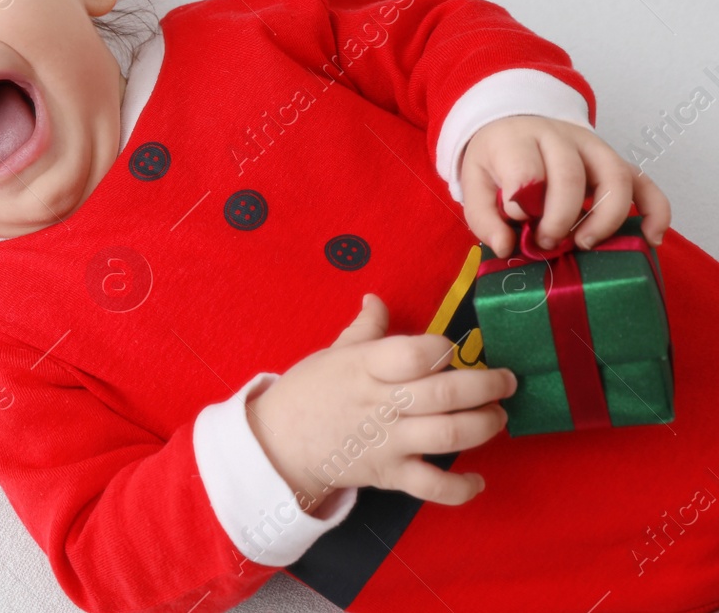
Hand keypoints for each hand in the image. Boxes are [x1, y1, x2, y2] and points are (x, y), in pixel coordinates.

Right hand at [246, 295, 514, 509]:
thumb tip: (377, 297)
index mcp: (367, 366)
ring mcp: (388, 442)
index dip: (442, 349)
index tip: (452, 349)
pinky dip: (461, 488)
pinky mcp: (390, 475)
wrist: (279, 443)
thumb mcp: (334, 353)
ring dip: (483, 425)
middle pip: (445, 393)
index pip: (414, 353)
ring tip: (497, 417)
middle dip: (486, 386)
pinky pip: (433, 486)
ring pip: (448, 435)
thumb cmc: (309, 391)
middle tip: (506, 382)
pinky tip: (478, 480)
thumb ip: (366, 328)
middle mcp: (382, 404)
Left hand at [457, 115, 670, 257]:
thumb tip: (505, 247)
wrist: (514, 126)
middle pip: (570, 175)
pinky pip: (645, 182)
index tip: (517, 222)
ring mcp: (593, 147)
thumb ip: (483, 216)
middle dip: (560, 218)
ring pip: (615, 176)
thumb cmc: (496, 162)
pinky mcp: (616, 161)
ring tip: (585, 243)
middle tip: (548, 243)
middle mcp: (559, 137)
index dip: (522, 204)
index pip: (526, 171)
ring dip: (605, 218)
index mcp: (517, 140)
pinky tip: (651, 238)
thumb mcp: (474, 182)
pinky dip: (655, 210)